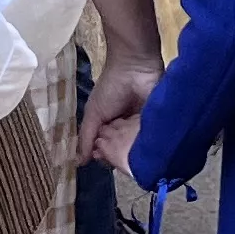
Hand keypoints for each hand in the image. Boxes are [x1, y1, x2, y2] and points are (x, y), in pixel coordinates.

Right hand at [76, 54, 157, 172]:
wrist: (135, 69)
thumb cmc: (110, 89)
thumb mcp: (94, 114)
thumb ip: (86, 138)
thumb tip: (78, 164)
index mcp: (108, 126)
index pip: (105, 148)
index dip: (104, 156)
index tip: (104, 160)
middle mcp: (124, 129)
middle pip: (121, 150)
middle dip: (119, 156)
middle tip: (121, 161)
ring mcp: (141, 128)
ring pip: (137, 149)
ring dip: (135, 154)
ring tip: (135, 161)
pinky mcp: (156, 125)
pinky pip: (152, 141)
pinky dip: (150, 147)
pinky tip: (150, 154)